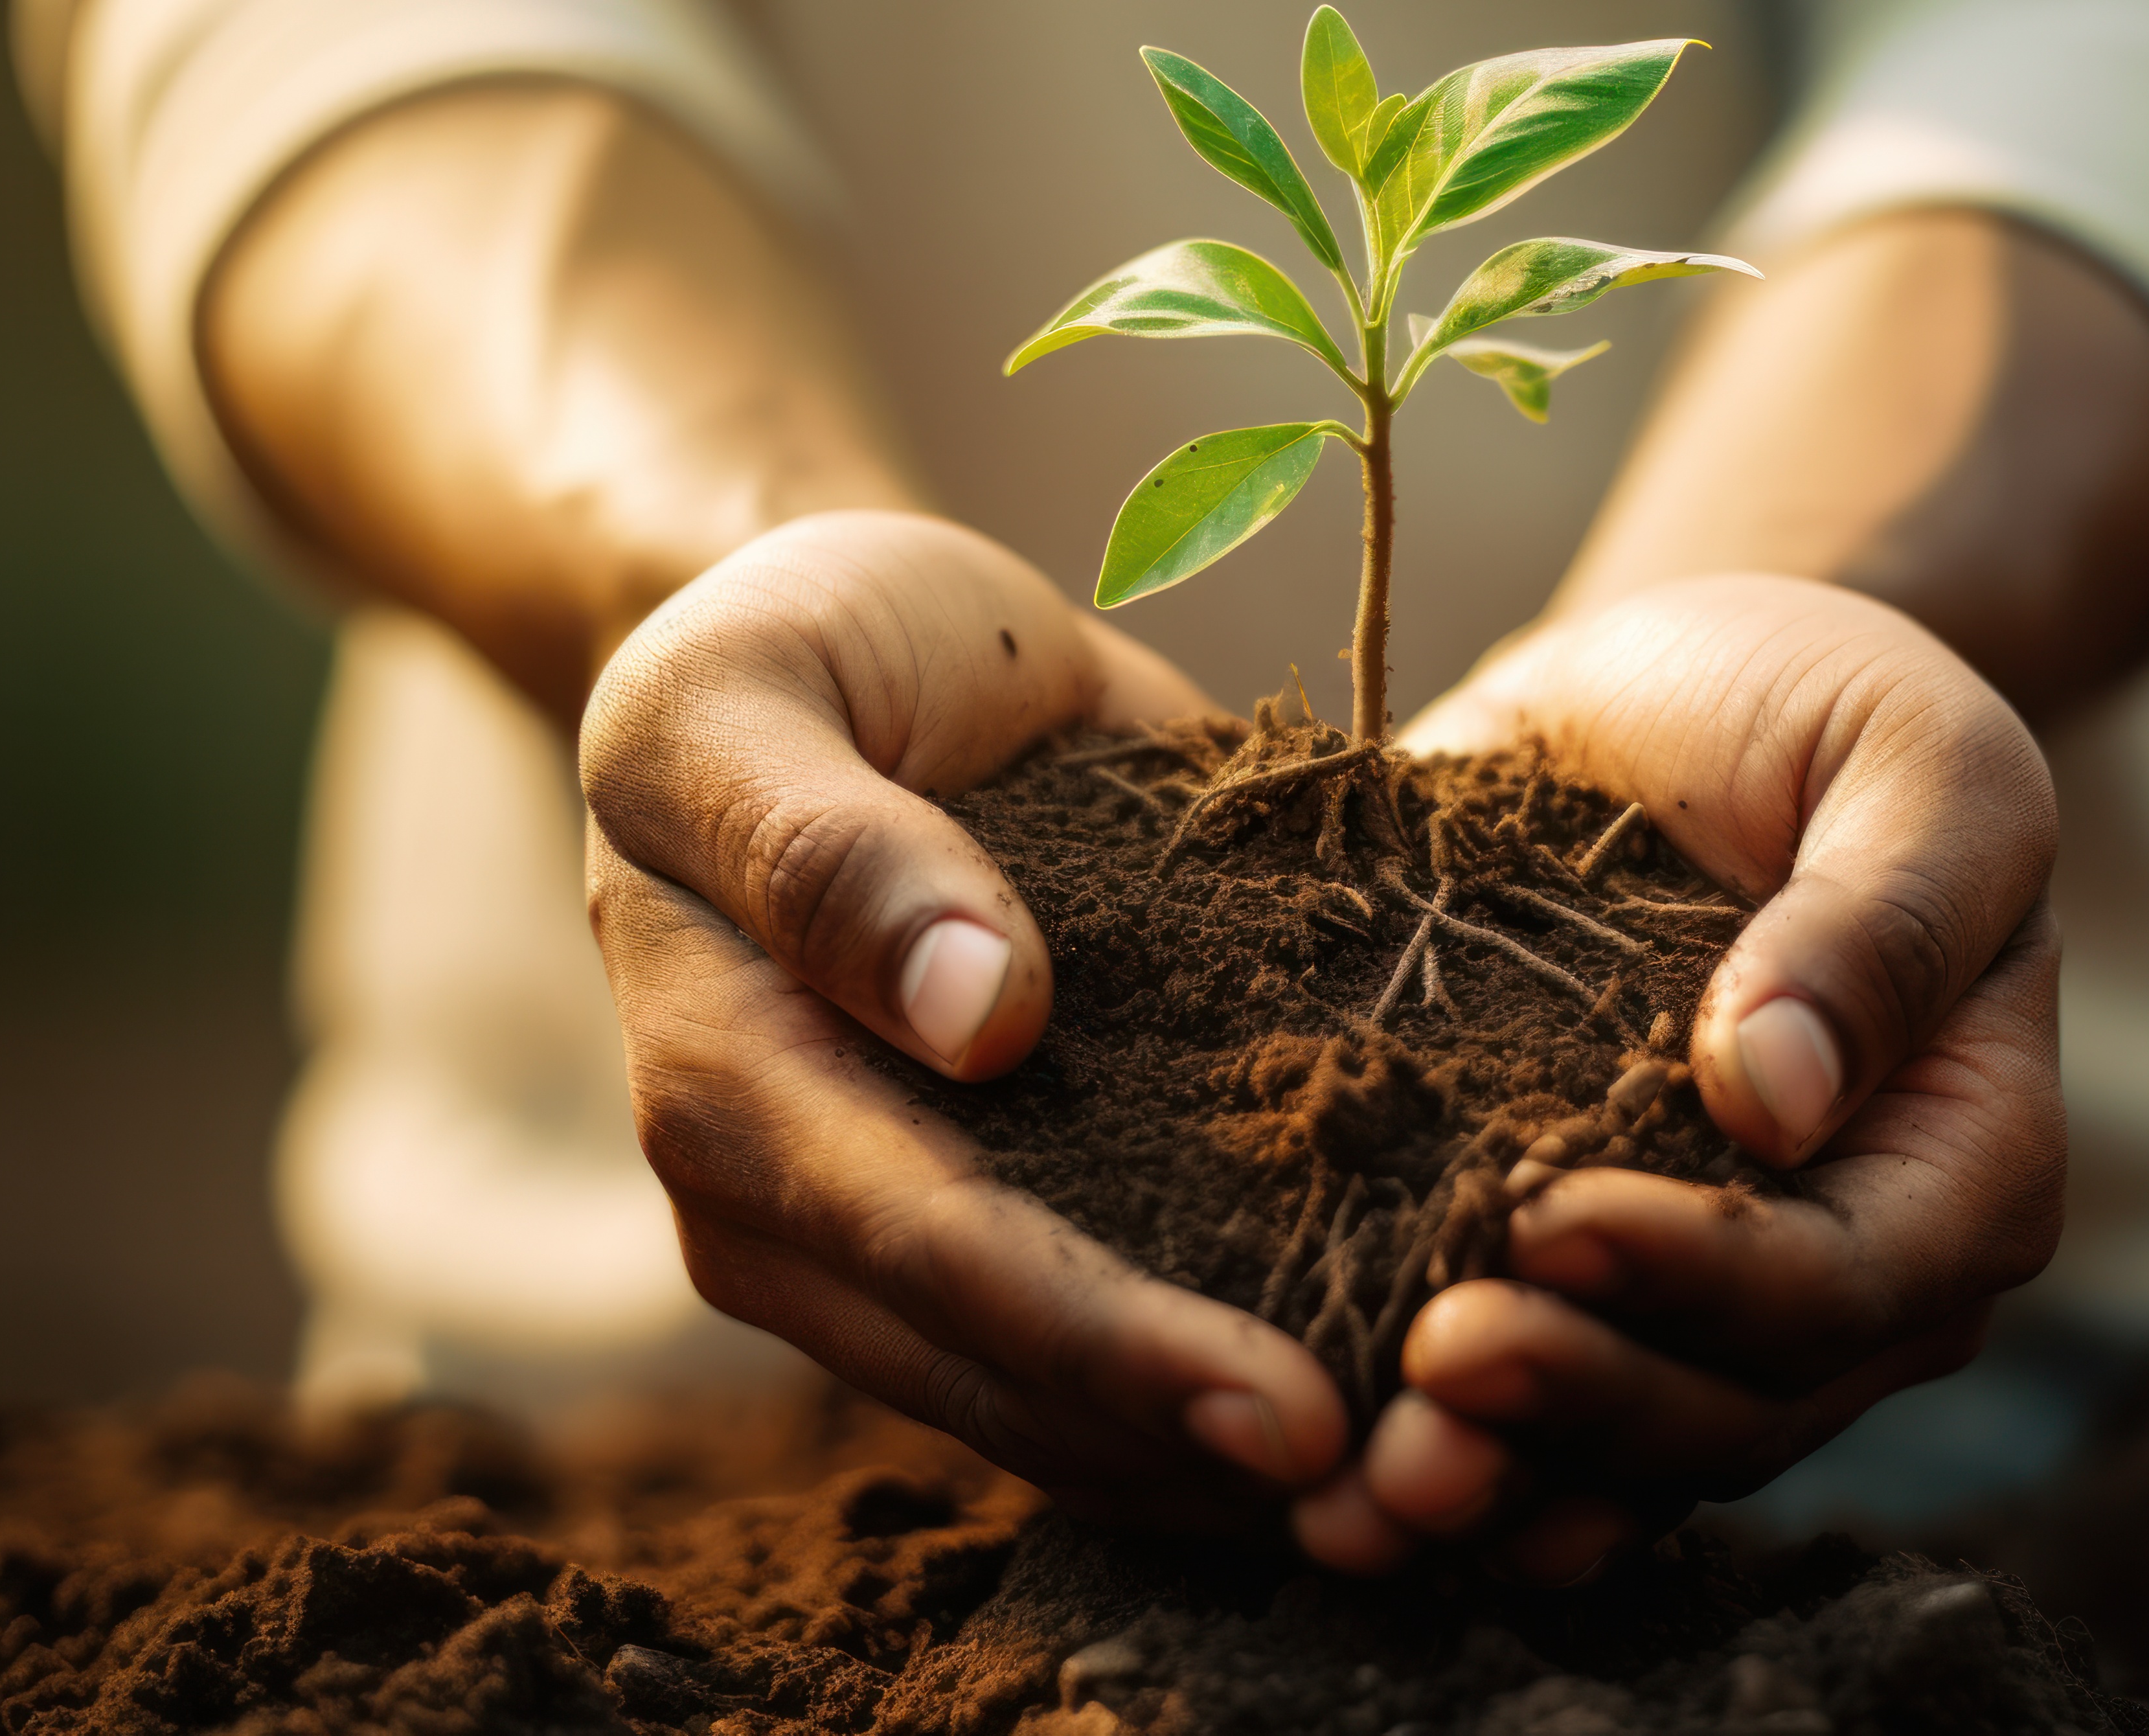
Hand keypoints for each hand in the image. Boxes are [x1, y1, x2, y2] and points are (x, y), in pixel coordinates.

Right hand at [579, 511, 1351, 1525]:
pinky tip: (1383, 1415)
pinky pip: (1096, 1355)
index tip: (1289, 1412)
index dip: (1108, 1344)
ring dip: (1223, 1469)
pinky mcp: (993, 1219)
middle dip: (1195, 1450)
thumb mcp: (760, 687)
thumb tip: (978, 1015)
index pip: (933, 1250)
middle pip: (1003, 1377)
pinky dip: (1221, 1400)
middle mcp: (791, 1208)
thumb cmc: (796, 649)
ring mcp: (887, 1239)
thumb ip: (834, 848)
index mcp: (725, 1081)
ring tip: (1423, 1494)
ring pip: (1053, 1412)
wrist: (841, 657)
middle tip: (1407, 1499)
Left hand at [1290, 576, 2066, 1580]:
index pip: (1848, 1276)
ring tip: (1355, 1497)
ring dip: (1494, 1485)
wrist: (1683, 707)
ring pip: (1625, 1456)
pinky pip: (1536, 1434)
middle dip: (1578, 1405)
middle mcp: (1854, 1274)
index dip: (1702, 1276)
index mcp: (1967, 1161)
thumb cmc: (1824, 713)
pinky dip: (1447, 1473)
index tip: (1546, 1226)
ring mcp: (1712, 1308)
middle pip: (1731, 1405)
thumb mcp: (1911, 759)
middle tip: (1426, 1372)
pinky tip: (1330, 1503)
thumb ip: (1882, 919)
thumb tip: (1781, 1095)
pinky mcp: (1585, 1297)